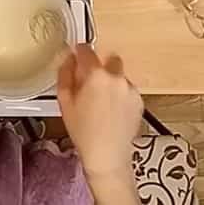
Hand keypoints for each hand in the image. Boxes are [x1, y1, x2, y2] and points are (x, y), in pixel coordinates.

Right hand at [57, 44, 143, 180]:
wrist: (107, 154)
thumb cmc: (84, 132)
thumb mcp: (65, 102)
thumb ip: (65, 74)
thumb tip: (67, 59)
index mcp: (95, 76)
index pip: (86, 50)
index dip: (79, 51)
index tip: (76, 54)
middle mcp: (116, 78)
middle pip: (108, 59)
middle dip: (99, 67)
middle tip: (90, 83)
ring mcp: (130, 89)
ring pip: (118, 75)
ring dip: (110, 81)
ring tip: (101, 103)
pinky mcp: (139, 100)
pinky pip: (127, 89)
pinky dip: (120, 94)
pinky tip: (111, 110)